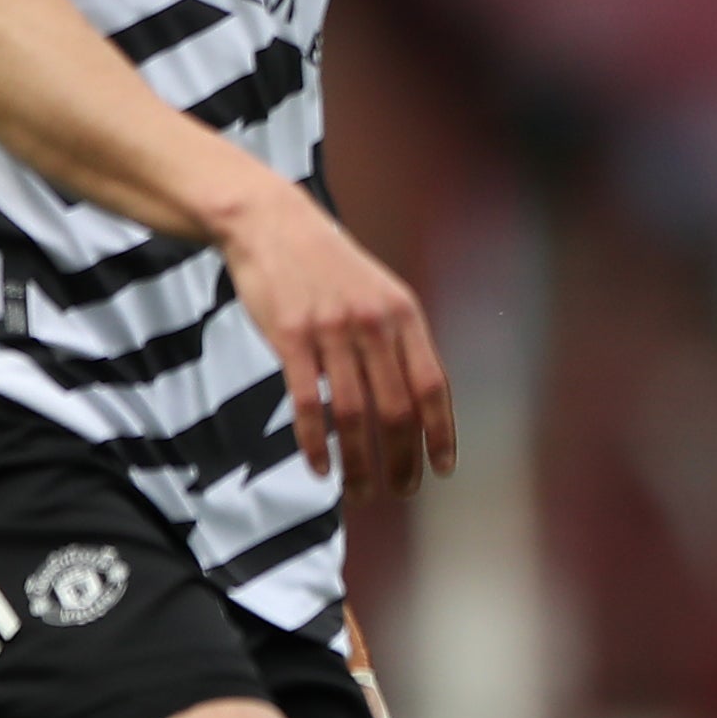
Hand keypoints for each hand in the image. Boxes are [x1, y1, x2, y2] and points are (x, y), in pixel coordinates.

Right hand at [223, 188, 454, 500]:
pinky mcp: (290, 338)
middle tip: (402, 490)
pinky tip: (321, 468)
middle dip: (403, 459)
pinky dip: (316, 443)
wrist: (272, 225)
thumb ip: (400, 340)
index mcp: (405, 315)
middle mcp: (374, 325)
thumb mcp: (381, 292)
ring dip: (361, 462)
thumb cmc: (329, 266)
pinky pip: (307, 404)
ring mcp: (332, 331)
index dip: (442, 432)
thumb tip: (422, 398)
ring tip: (363, 492)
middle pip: (397, 409)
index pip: (433, 386)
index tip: (444, 468)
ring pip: (353, 414)